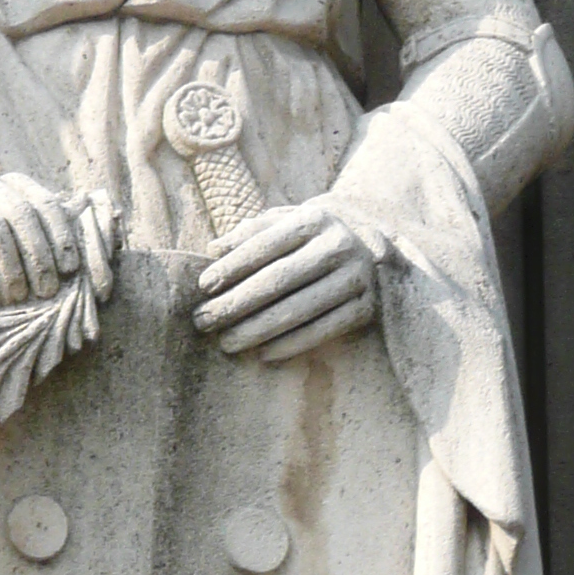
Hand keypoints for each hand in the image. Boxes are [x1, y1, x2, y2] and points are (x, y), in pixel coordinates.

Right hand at [0, 170, 105, 306]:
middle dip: (37, 256)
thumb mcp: (9, 262)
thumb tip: (98, 275)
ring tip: (12, 299)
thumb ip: (44, 258)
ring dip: (7, 266)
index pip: (44, 203)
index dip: (61, 236)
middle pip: (20, 213)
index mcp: (8, 188)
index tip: (69, 271)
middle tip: (42, 294)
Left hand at [193, 201, 377, 358]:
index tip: (203, 287)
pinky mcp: (365, 307)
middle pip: (278, 280)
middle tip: (203, 321)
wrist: (370, 254)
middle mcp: (339, 245)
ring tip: (226, 343)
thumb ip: (250, 233)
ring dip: (257, 330)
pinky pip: (322, 331)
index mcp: (315, 220)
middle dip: (235, 303)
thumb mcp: (285, 224)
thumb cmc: (310, 240)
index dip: (232, 266)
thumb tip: (213, 249)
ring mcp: (356, 278)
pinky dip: (290, 344)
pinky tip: (262, 354)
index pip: (265, 245)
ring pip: (298, 310)